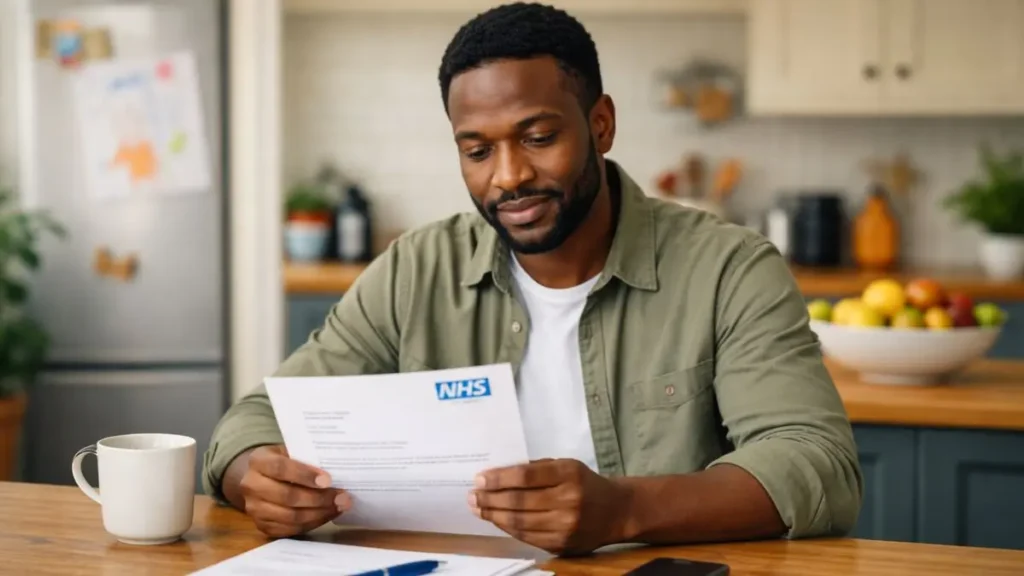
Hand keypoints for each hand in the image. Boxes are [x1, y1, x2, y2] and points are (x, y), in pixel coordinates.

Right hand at [239, 444, 350, 537]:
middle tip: (343, 497)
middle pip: (287, 496)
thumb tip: (337, 470)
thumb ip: (307, 458)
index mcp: (258, 461)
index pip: (280, 468)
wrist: (261, 477)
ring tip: (339, 507)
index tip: (328, 480)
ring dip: (319, 513)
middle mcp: (251, 485)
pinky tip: (328, 514)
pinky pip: (290, 529)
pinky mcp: (262, 525)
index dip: (305, 475)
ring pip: (290, 517)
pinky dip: (313, 523)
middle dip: (319, 499)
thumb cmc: (284, 460)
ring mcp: (254, 508)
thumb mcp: (291, 450)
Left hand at [468, 458, 632, 554]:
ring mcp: (565, 526)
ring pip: (520, 522)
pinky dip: (508, 528)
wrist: (616, 511)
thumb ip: (536, 468)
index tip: (479, 479)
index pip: (525, 476)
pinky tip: (497, 520)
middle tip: (472, 495)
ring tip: (478, 508)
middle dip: (490, 498)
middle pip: (519, 501)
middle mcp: (569, 500)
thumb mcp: (565, 466)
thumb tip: (497, 475)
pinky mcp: (562, 544)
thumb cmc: (584, 483)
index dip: (499, 478)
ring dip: (494, 515)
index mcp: (569, 474)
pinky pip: (527, 537)